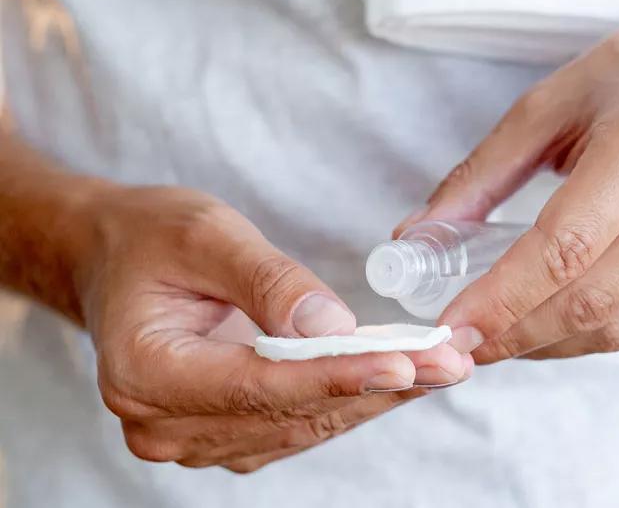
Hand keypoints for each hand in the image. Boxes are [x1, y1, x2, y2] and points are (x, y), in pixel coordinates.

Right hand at [76, 185, 470, 471]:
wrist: (118, 259)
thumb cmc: (152, 238)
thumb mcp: (205, 234)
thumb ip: (267, 281)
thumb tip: (333, 326)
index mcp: (146, 372)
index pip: (258, 385)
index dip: (336, 376)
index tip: (405, 364)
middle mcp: (162, 422)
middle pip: (290, 413)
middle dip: (375, 386)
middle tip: (448, 361)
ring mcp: (191, 436)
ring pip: (302, 426)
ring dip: (372, 396)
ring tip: (437, 367)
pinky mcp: (221, 432)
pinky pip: (296, 424)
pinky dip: (347, 398)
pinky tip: (393, 375)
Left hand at [397, 0, 618, 361]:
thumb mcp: (550, 104)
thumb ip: (481, 174)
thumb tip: (420, 234)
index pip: (563, 250)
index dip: (501, 299)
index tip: (452, 327)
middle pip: (589, 303)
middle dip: (514, 336)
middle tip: (462, 344)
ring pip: (618, 327)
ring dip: (546, 344)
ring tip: (497, 337)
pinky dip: (585, 331)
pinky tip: (547, 320)